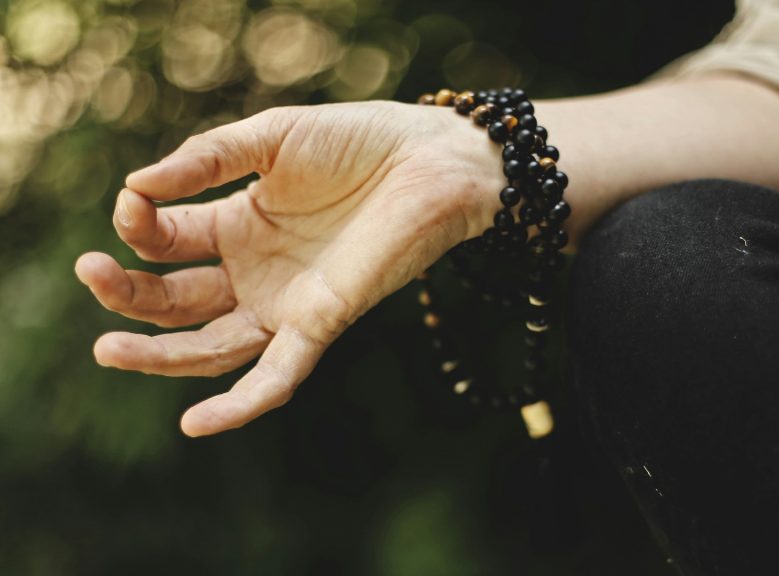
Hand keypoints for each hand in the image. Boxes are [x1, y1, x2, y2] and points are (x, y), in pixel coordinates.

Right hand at [75, 101, 503, 436]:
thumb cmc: (358, 141)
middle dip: (128, 295)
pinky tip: (195, 425)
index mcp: (237, 225)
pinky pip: (277, 374)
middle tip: (90, 274)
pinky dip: (240, 403)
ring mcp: (286, 302)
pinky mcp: (321, 323)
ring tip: (107, 350)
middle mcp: (255, 271)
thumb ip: (206, 159)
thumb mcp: (270, 139)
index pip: (166, 242)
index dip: (139, 227)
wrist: (431, 160)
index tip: (131, 202)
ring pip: (210, 346)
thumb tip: (136, 185)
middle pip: (176, 301)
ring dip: (158, 355)